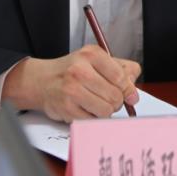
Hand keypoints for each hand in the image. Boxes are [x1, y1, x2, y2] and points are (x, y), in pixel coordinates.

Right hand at [2, 45, 140, 120]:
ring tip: (98, 103)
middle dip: (117, 101)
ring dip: (106, 111)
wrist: (43, 81)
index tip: (129, 94)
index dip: (128, 89)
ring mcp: (72, 90)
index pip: (121, 76)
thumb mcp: (98, 61)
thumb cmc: (74, 71)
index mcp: (91, 55)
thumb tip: (133, 94)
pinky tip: (85, 108)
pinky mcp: (66, 108)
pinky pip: (93, 120)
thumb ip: (122, 70)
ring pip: (106, 110)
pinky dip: (93, 118)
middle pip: (115, 96)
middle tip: (110, 99)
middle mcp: (80, 71)